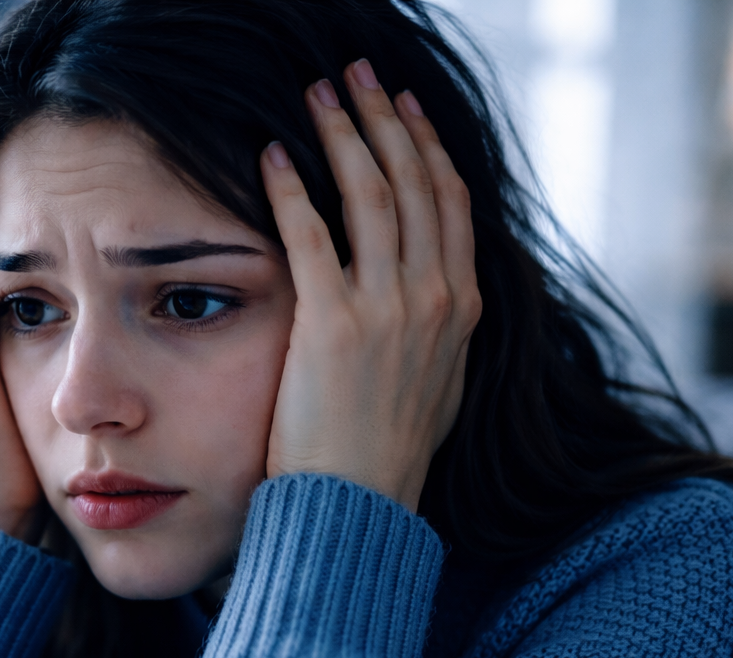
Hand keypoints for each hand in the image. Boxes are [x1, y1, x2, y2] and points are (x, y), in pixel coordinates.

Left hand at [260, 60, 479, 511]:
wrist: (363, 506)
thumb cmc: (389, 455)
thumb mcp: (440, 386)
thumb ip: (442, 332)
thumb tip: (440, 300)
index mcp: (463, 308)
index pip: (451, 203)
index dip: (426, 146)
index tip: (405, 108)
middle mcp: (435, 297)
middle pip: (414, 181)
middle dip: (385, 118)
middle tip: (358, 75)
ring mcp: (389, 308)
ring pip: (371, 193)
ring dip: (343, 133)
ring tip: (317, 93)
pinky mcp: (334, 324)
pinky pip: (312, 233)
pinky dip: (291, 186)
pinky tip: (270, 154)